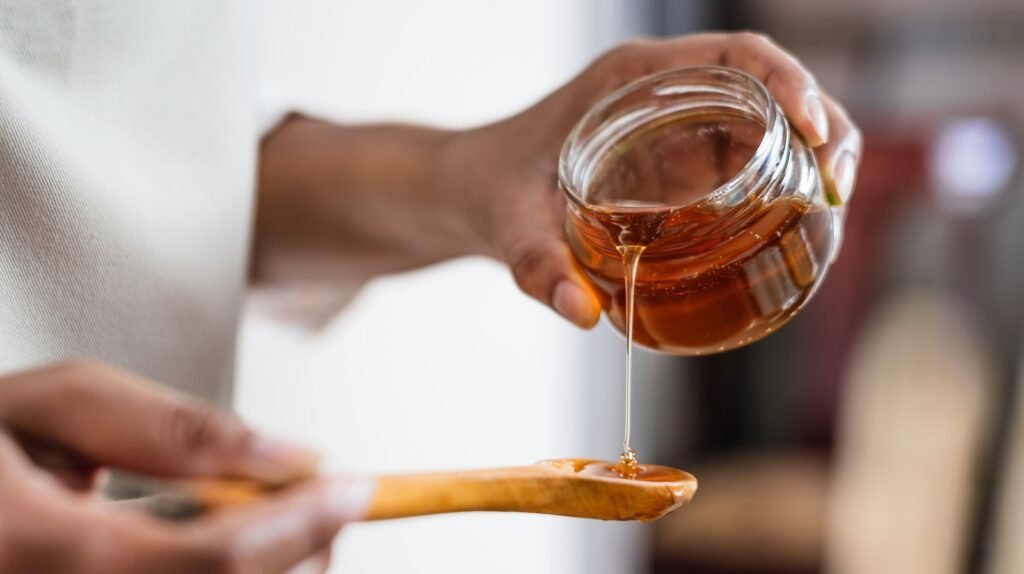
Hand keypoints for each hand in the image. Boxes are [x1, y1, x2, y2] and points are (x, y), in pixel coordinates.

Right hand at [0, 360, 372, 573]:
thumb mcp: (55, 405)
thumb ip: (171, 429)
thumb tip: (287, 457)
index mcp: (38, 553)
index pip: (211, 562)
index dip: (299, 525)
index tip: (353, 488)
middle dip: (300, 551)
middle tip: (319, 499)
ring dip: (275, 566)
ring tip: (265, 516)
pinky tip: (223, 544)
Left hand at [451, 32, 862, 327]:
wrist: (472, 193)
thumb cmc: (490, 190)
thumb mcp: (509, 226)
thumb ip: (538, 267)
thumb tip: (584, 312)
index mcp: (631, 79)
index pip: (735, 54)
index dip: (789, 79)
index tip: (812, 128)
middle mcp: (666, 93)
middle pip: (772, 88)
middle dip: (823, 127)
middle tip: (837, 190)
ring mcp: (678, 128)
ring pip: (771, 126)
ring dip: (814, 161)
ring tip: (831, 216)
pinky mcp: (682, 164)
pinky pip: (750, 164)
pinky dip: (784, 189)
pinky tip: (797, 233)